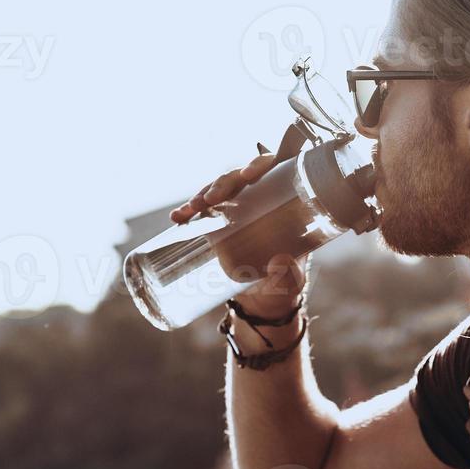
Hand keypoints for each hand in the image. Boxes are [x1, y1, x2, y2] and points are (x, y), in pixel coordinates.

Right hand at [170, 151, 307, 319]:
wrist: (261, 304)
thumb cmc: (283, 287)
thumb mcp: (291, 283)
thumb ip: (290, 275)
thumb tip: (281, 261)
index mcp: (284, 204)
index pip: (274, 171)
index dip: (260, 164)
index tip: (247, 175)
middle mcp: (259, 201)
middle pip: (240, 178)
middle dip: (223, 183)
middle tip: (212, 199)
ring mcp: (236, 212)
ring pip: (218, 191)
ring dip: (202, 194)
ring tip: (191, 209)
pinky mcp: (217, 224)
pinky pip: (202, 211)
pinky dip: (188, 211)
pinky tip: (178, 217)